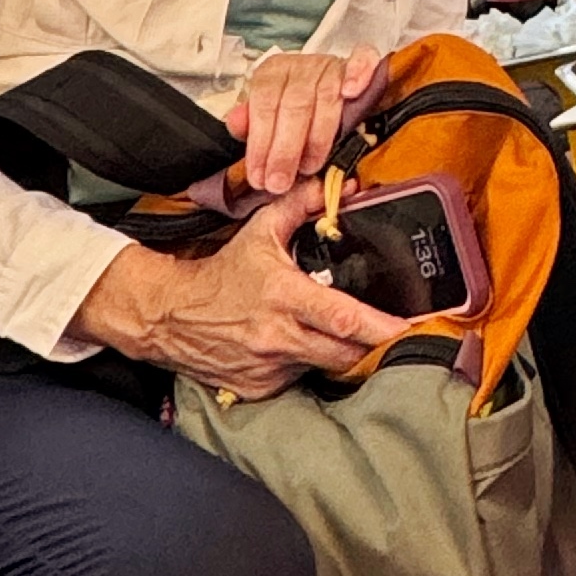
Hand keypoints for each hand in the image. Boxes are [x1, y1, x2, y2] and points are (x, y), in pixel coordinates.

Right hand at [75, 195, 379, 396]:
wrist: (170, 315)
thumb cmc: (221, 274)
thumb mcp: (261, 231)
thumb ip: (304, 204)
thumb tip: (345, 187)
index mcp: (283, 296)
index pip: (340, 317)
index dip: (378, 327)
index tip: (406, 328)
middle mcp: (277, 336)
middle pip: (344, 353)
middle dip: (371, 345)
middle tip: (386, 333)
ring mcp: (268, 367)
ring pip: (324, 367)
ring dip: (337, 352)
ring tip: (335, 333)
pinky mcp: (258, 388)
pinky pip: (298, 379)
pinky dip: (305, 364)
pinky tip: (296, 345)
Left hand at [224, 45, 382, 202]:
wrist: (326, 83)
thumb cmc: (293, 107)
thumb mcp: (267, 116)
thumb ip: (250, 123)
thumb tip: (236, 124)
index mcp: (272, 73)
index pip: (263, 105)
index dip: (260, 143)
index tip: (260, 177)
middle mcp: (301, 65)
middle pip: (294, 105)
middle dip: (285, 149)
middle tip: (281, 183)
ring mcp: (332, 64)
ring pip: (327, 96)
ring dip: (318, 136)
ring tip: (309, 167)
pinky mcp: (362, 61)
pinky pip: (362, 61)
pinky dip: (358, 74)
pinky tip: (351, 92)